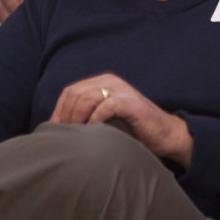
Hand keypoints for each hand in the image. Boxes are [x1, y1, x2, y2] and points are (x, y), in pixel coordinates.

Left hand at [50, 74, 193, 168]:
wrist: (164, 135)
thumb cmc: (133, 131)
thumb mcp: (104, 121)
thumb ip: (84, 118)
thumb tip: (55, 130)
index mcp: (102, 82)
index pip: (70, 92)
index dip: (58, 112)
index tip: (54, 134)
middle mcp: (110, 81)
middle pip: (74, 93)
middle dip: (65, 116)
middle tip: (64, 138)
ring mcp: (121, 90)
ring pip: (86, 97)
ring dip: (77, 118)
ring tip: (76, 136)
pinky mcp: (130, 102)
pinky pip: (105, 107)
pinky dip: (94, 121)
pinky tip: (93, 134)